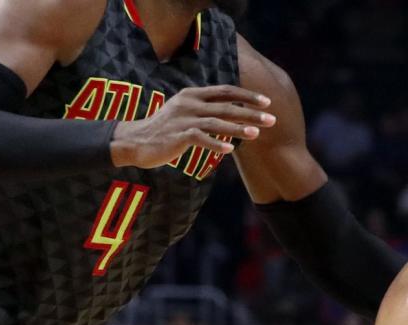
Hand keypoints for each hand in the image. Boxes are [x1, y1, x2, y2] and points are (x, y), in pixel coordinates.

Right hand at [110, 85, 276, 167]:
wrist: (136, 140)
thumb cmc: (167, 128)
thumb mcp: (188, 112)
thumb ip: (209, 110)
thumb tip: (237, 112)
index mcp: (193, 94)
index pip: (225, 91)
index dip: (247, 95)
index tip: (267, 101)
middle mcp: (188, 104)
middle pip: (225, 106)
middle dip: (250, 113)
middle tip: (272, 119)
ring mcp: (182, 119)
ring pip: (215, 122)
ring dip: (237, 128)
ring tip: (256, 133)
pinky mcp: (176, 136)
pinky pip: (199, 139)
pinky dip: (215, 144)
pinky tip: (230, 150)